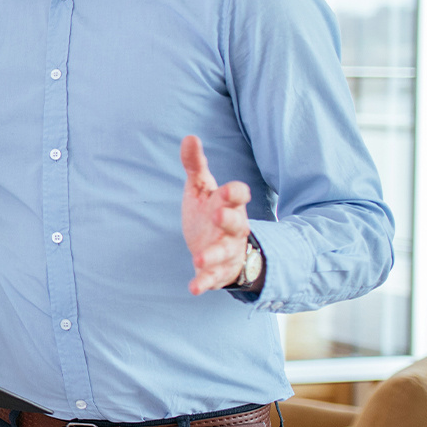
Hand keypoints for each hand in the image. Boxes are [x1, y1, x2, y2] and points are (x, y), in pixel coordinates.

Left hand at [181, 135, 251, 294]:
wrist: (219, 246)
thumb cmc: (210, 211)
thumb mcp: (201, 188)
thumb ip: (195, 165)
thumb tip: (189, 137)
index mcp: (228, 204)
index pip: (237, 195)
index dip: (236, 192)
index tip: (232, 190)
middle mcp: (232, 228)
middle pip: (236, 223)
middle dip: (230, 220)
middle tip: (218, 215)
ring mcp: (227, 250)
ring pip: (225, 253)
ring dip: (212, 255)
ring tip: (198, 258)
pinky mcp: (218, 270)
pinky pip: (213, 278)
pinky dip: (204, 282)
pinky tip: (193, 288)